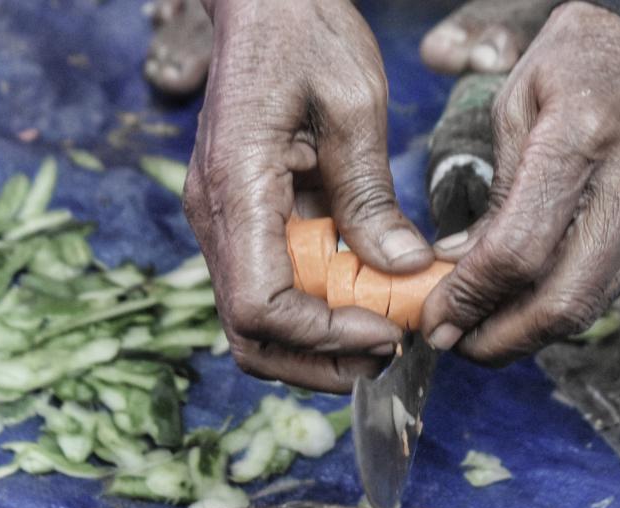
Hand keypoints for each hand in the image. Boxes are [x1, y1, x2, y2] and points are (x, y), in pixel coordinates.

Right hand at [183, 0, 432, 392]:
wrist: (262, 1)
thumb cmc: (304, 33)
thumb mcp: (354, 106)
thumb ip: (370, 196)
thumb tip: (403, 270)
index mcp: (237, 188)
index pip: (261, 306)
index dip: (323, 337)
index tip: (387, 331)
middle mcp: (216, 216)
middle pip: (250, 334)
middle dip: (319, 361)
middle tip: (388, 351)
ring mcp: (223, 222)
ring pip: (256, 323)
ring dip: (318, 345)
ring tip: (383, 332)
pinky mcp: (243, 220)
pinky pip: (270, 288)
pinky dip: (315, 311)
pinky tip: (363, 297)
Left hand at [420, 1, 619, 363]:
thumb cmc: (575, 60)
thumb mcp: (516, 105)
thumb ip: (494, 192)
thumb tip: (456, 267)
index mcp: (581, 136)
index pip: (520, 249)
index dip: (471, 297)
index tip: (436, 318)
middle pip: (565, 299)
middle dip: (502, 339)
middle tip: (457, 344)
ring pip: (591, 304)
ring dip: (529, 334)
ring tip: (481, 334)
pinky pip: (607, 286)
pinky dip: (557, 309)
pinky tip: (520, 307)